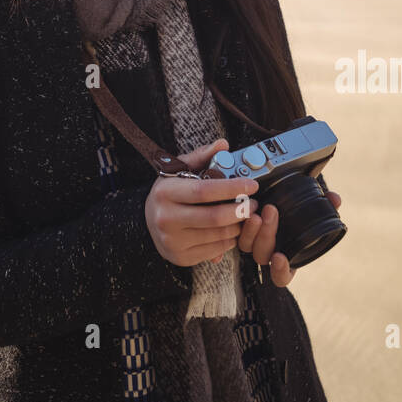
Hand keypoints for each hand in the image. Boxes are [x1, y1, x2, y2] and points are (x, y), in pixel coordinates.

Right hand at [144, 139, 259, 268]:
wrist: (147, 221)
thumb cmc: (169, 192)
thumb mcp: (179, 169)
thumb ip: (202, 156)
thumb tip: (223, 144)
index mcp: (165, 192)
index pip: (204, 190)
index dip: (232, 188)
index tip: (252, 185)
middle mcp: (166, 218)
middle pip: (214, 217)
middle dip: (241, 210)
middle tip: (253, 203)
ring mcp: (172, 240)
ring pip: (218, 235)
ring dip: (238, 226)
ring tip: (244, 216)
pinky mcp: (180, 257)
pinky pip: (215, 250)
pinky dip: (229, 240)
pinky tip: (232, 230)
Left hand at [239, 187, 343, 287]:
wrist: (279, 198)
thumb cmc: (299, 211)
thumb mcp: (314, 208)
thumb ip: (326, 205)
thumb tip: (334, 199)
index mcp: (288, 259)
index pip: (281, 277)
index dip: (280, 271)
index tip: (280, 257)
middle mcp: (268, 254)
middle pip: (262, 255)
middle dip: (266, 234)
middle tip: (271, 211)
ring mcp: (253, 243)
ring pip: (247, 245)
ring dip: (251, 230)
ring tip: (257, 211)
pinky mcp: (240, 229)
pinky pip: (235, 233)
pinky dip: (240, 224)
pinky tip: (245, 209)